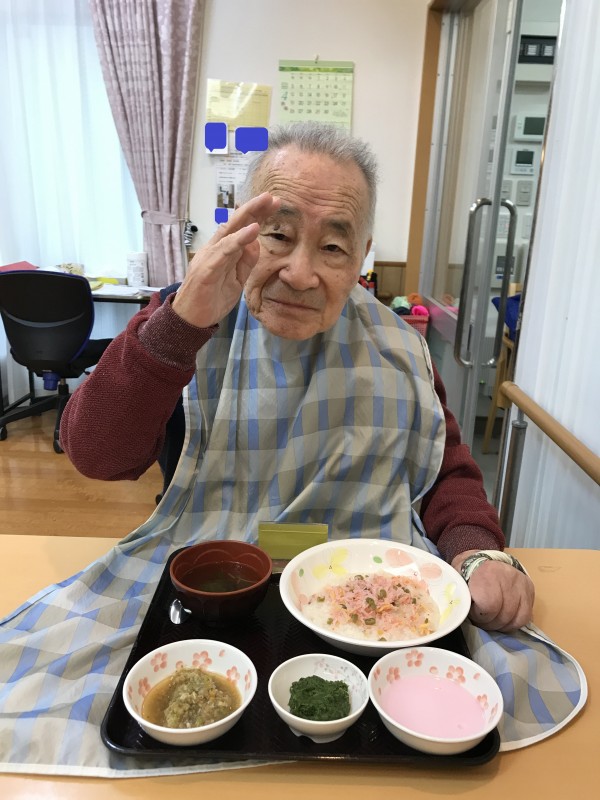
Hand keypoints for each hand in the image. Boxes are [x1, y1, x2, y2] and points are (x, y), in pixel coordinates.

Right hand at [172, 192, 279, 327]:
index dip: (257, 214)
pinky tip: (252, 230)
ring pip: (230, 231)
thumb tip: (256, 242)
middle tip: (272, 196)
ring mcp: (209, 257)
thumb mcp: (237, 280)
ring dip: (249, 216)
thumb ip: (246, 262)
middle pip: (235, 223)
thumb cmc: (211, 299)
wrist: (191, 320)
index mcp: (222, 250)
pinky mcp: (207, 269)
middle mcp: (214, 248)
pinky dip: (238, 239)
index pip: (240, 227)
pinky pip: (224, 251)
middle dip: (254, 208)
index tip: (274, 203)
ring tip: (265, 204)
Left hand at [452, 550, 534, 631]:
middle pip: (503, 615)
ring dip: (502, 625)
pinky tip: (503, 621)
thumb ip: (461, 597)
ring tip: (491, 620)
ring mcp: (521, 583)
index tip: (473, 612)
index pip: (489, 606)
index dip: (479, 615)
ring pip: (516, 618)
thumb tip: (463, 613)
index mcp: (486, 572)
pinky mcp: (529, 589)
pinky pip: (525, 616)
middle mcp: (508, 576)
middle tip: (481, 620)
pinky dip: (513, 623)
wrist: (481, 560)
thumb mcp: (458, 582)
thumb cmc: (467, 574)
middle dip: (489, 623)